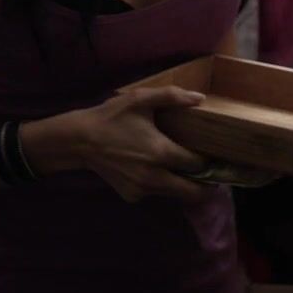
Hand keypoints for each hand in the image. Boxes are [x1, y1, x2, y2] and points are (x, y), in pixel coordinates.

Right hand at [73, 86, 214, 203]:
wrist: (80, 140)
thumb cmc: (112, 117)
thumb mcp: (140, 99)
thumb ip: (172, 96)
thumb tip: (200, 97)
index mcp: (162, 153)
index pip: (198, 165)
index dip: (209, 161)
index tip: (212, 156)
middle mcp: (155, 177)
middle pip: (193, 193)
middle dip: (205, 187)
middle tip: (209, 176)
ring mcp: (142, 189)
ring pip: (174, 195)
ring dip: (181, 185)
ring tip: (180, 169)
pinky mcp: (131, 196)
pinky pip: (154, 194)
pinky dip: (158, 185)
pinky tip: (150, 169)